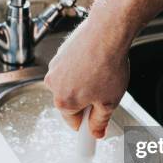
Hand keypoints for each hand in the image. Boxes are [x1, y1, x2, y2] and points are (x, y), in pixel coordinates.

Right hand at [44, 2, 130, 138]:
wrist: (107, 31)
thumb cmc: (108, 63)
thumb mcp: (109, 101)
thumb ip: (100, 121)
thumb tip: (96, 131)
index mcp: (63, 102)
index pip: (74, 123)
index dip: (87, 123)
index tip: (92, 125)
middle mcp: (53, 84)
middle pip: (69, 103)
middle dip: (86, 101)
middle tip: (104, 92)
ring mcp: (55, 67)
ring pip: (69, 84)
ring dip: (83, 83)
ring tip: (101, 73)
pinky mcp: (60, 53)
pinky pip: (70, 68)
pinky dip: (81, 68)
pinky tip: (96, 62)